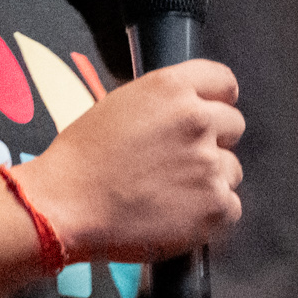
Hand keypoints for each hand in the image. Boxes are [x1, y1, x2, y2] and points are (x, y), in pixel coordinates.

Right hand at [13, 61, 243, 262]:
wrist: (64, 206)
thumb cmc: (80, 160)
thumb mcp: (118, 105)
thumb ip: (162, 104)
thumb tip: (183, 114)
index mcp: (171, 88)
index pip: (224, 81)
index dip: (218, 100)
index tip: (211, 113)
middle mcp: (197, 120)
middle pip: (233, 125)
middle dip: (212, 142)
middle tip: (179, 162)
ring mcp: (209, 164)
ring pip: (231, 169)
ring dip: (209, 180)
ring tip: (169, 194)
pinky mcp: (214, 206)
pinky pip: (229, 208)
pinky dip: (209, 216)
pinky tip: (176, 215)